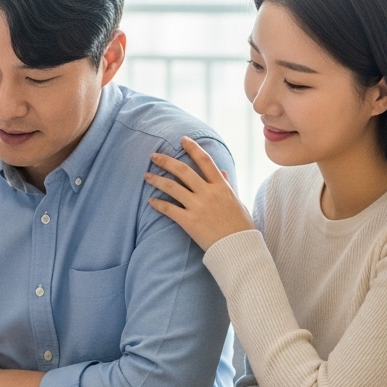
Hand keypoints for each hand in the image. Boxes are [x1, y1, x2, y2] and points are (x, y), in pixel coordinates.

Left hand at [144, 136, 254, 250]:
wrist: (238, 247)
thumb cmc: (240, 225)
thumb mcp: (236, 201)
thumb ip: (226, 185)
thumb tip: (222, 171)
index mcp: (221, 186)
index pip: (205, 161)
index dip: (193, 148)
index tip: (182, 139)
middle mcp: (208, 193)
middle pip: (183, 170)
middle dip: (166, 161)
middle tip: (153, 155)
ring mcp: (198, 207)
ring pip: (172, 187)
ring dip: (157, 180)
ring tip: (146, 175)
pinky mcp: (189, 221)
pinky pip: (169, 209)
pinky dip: (158, 204)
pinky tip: (150, 201)